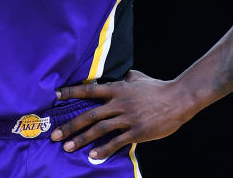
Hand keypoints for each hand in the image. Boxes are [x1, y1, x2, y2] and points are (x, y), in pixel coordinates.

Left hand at [50, 70, 196, 160]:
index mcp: (117, 89)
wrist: (178, 99)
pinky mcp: (137, 132)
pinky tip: (92, 155)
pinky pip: (117, 142)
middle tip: (55, 135)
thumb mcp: (136, 77)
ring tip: (67, 147)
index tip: (55, 96)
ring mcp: (128, 118)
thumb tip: (113, 77)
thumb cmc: (157, 87)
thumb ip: (122, 79)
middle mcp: (119, 103)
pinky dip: (103, 149)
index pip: (89, 90)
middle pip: (89, 115)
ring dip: (81, 139)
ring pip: (99, 129)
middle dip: (70, 125)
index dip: (71, 92)